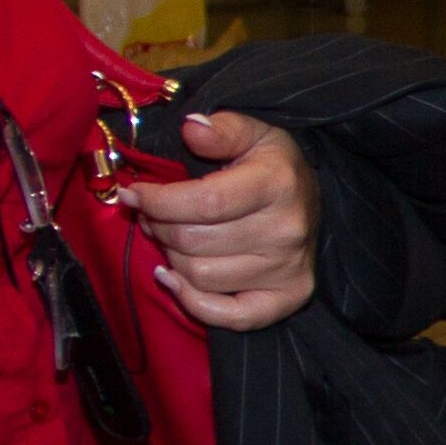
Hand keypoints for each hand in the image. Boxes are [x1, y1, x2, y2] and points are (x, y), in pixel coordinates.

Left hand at [123, 111, 317, 330]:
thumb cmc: (272, 165)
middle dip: (159, 226)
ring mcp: (288, 269)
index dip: (158, 202)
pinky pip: (229, 316)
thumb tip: (191, 128)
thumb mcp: (252, 132)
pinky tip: (174, 279)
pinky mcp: (288, 299)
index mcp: (277, 184)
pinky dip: (193, 302)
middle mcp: (286, 231)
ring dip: (172, 257)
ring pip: (200, 276)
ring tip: (170, 237)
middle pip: (194, 241)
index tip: (134, 194)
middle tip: (150, 215)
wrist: (311, 199)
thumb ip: (222, 128)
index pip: (203, 203)